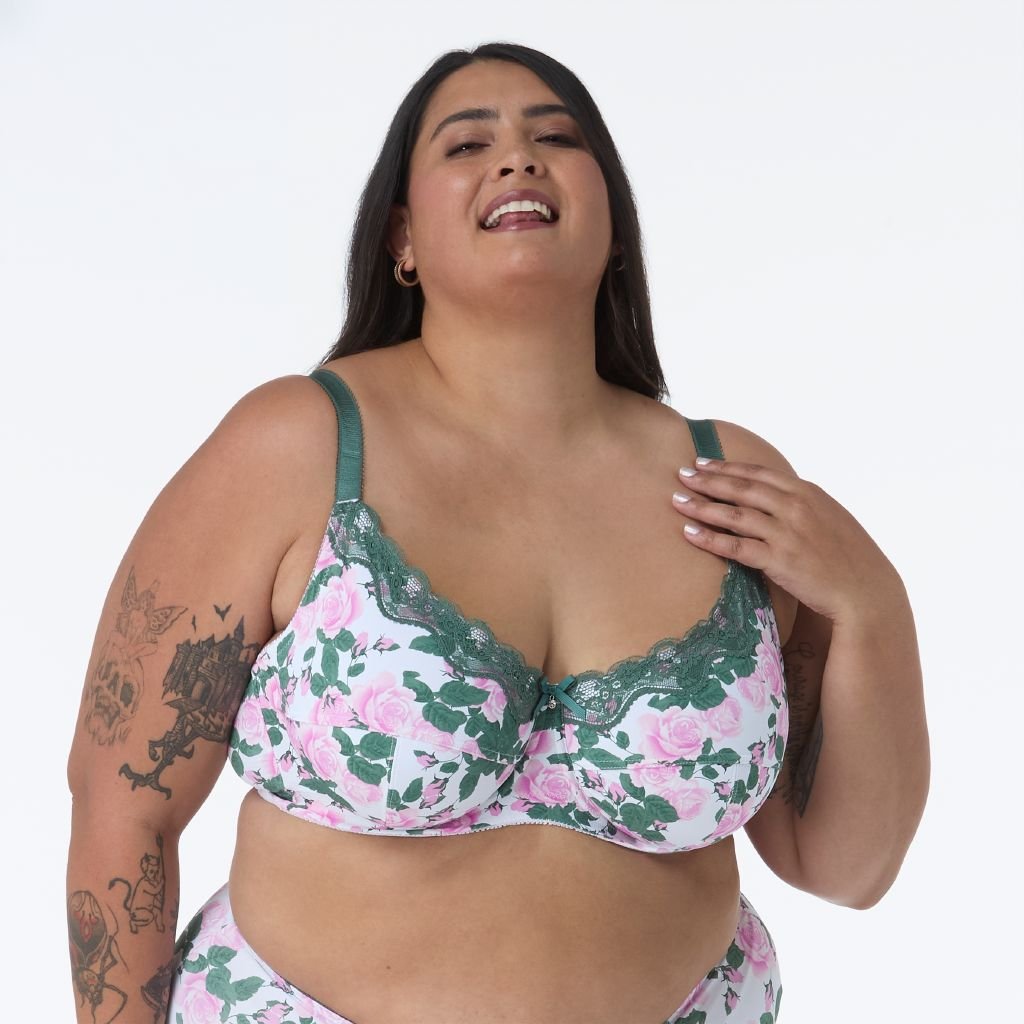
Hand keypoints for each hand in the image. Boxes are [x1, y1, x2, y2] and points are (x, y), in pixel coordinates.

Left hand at [671, 458, 901, 624]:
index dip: (727, 467)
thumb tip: (777, 498)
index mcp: (807, 492)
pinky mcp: (779, 560)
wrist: (868, 591)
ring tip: (677, 501)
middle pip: (741, 488)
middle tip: (680, 474)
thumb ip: (803, 505)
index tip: (702, 462)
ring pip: (733, 514)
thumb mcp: (830, 518)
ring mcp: (787, 533)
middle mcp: (795, 506)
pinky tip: (690, 533)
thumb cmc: (850, 558)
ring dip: (701, 506)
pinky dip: (710, 538)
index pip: (758, 473)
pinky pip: (735, 546)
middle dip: (707, 479)